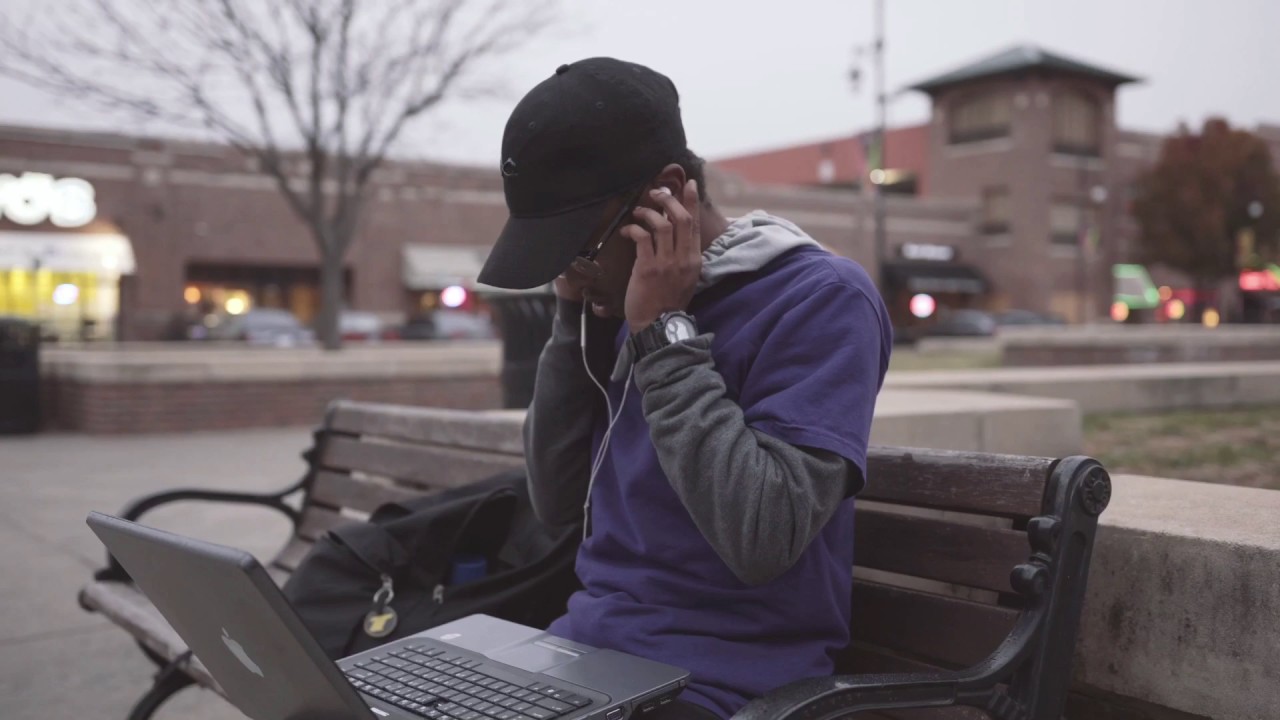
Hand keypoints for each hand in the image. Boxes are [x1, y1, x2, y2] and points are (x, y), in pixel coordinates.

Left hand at [621, 180, 701, 333]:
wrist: (658, 326)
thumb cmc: (668, 303)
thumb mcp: (686, 279)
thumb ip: (684, 257)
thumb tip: (676, 236)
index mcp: (694, 260)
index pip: (695, 224)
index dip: (692, 202)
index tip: (689, 185)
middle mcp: (683, 259)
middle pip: (681, 219)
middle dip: (669, 200)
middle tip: (657, 193)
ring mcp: (666, 263)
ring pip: (662, 225)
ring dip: (649, 213)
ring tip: (639, 211)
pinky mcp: (647, 268)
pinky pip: (642, 238)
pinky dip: (634, 229)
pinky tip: (627, 230)